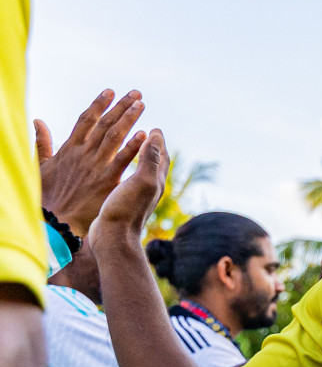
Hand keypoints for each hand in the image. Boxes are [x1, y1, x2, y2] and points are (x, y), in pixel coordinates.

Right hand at [37, 89, 145, 230]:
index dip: (99, 104)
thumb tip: (37, 121)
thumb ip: (42, 143)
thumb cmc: (48, 196)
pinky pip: (123, 160)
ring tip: (141, 105)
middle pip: (104, 123)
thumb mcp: (40, 166)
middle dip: (120, 106)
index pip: (86, 119)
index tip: (111, 91)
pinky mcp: (106, 180)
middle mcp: (83, 153)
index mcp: (69, 148)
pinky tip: (145, 135)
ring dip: (128, 119)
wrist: (56, 222)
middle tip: (136, 93)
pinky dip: (134, 146)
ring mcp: (96, 166)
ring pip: (114, 136)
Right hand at [90, 129, 167, 247]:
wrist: (113, 238)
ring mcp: (137, 197)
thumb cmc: (126, 209)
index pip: (162, 157)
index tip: (155, 128)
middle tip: (148, 134)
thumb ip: (149, 159)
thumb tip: (157, 136)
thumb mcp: (141, 181)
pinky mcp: (124, 202)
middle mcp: (149, 189)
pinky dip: (126, 170)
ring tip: (133, 148)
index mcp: (155, 182)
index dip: (159, 141)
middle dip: (153, 148)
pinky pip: (128, 180)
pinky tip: (117, 170)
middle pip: (155, 164)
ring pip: (142, 172)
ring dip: (139, 158)